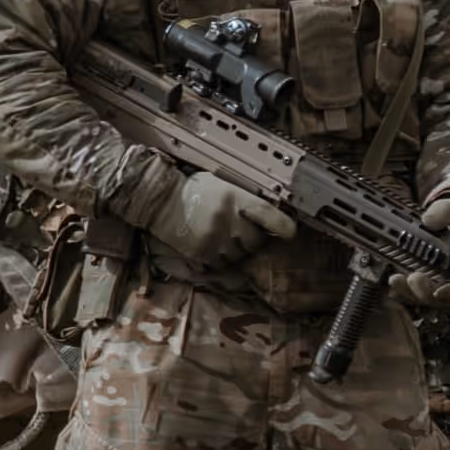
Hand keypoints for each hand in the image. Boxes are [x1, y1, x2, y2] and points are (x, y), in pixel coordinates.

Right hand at [141, 165, 297, 276]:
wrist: (160, 201)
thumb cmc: (192, 190)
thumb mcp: (222, 185)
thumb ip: (244, 200)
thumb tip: (267, 215)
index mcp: (236, 198)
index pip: (269, 215)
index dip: (283, 226)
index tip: (289, 232)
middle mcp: (228, 220)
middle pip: (255, 242)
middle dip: (252, 240)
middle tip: (239, 231)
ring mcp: (215, 239)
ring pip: (239, 256)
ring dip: (235, 251)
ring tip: (221, 237)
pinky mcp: (201, 253)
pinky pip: (221, 264)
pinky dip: (219, 259)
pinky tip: (211, 246)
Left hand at [397, 188, 449, 316]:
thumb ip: (445, 211)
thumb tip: (428, 221)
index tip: (439, 291)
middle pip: (443, 298)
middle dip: (425, 292)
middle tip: (412, 278)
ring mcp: (440, 282)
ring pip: (426, 297)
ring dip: (410, 293)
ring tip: (395, 279)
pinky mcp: (425, 281)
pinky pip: (414, 292)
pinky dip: (403, 289)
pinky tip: (393, 280)